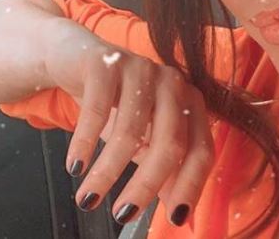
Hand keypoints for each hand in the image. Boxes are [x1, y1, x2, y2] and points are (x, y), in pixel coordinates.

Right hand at [44, 19, 215, 226]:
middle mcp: (172, 82)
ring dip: (107, 171)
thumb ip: (165, 170)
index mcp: (189, 102)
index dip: (191, 184)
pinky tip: (75, 165)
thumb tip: (181, 216)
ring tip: (88, 198)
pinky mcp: (107, 62)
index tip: (176, 219)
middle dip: (146, 185)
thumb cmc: (116, 104)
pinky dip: (85, 142)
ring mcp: (141, 68)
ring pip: (131, 130)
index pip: (202, 148)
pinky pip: (98, 108)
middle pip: (170, 142)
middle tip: (122, 215)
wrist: (76, 59)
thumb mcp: (144, 138)